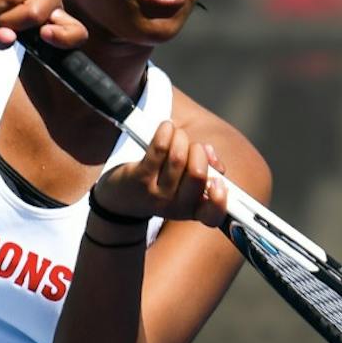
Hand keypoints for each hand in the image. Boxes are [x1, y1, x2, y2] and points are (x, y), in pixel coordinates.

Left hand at [93, 121, 229, 227]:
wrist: (121, 199)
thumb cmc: (162, 185)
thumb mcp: (185, 185)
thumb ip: (206, 169)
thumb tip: (209, 153)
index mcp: (193, 210)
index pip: (213, 215)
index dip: (220, 198)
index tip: (217, 181)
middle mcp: (176, 207)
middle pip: (197, 174)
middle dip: (198, 151)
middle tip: (191, 147)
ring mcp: (156, 194)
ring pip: (178, 158)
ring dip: (180, 138)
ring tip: (175, 135)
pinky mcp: (139, 178)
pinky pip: (158, 149)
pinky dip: (165, 132)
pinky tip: (165, 128)